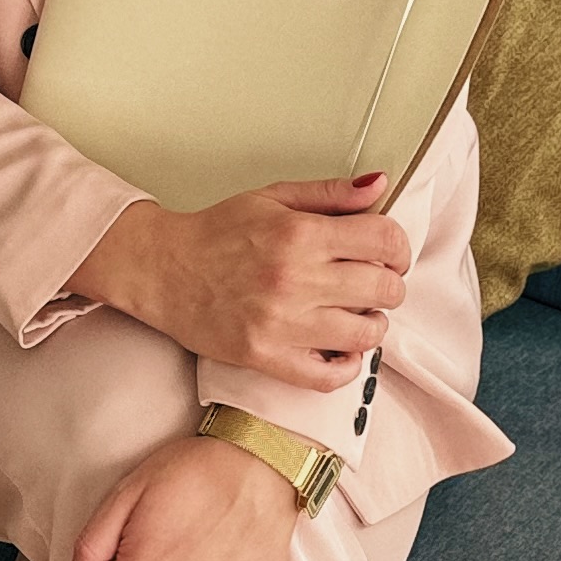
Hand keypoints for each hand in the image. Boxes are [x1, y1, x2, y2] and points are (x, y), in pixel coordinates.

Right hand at [72, 173, 407, 388]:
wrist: (161, 269)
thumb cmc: (216, 232)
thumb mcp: (273, 197)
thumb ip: (330, 194)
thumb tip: (379, 185)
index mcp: (300, 234)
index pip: (384, 240)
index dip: (398, 246)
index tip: (390, 253)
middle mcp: (295, 280)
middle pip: (385, 288)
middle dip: (389, 284)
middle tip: (373, 282)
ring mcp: (283, 324)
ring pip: (367, 333)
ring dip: (372, 323)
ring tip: (355, 314)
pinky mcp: (267, 358)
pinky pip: (330, 375)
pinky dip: (347, 364)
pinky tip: (339, 347)